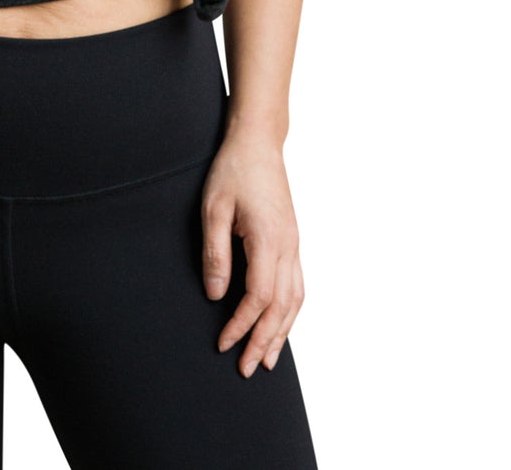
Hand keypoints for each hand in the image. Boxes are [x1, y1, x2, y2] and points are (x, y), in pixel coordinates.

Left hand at [201, 133, 304, 377]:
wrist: (258, 142)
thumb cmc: (233, 170)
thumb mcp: (213, 208)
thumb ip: (215, 253)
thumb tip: (215, 295)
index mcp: (268, 240)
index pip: (258, 296)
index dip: (241, 325)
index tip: (223, 344)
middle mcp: (288, 247)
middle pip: (281, 307)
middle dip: (263, 340)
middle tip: (246, 369)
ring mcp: (294, 244)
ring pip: (295, 300)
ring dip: (281, 332)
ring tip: (267, 360)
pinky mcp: (292, 240)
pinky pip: (297, 285)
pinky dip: (290, 312)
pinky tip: (281, 323)